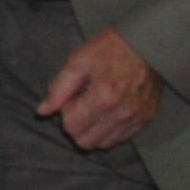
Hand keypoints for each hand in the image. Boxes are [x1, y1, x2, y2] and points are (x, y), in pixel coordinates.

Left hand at [39, 30, 160, 149]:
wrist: (147, 45)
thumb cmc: (109, 49)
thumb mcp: (78, 61)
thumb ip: (58, 89)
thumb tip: (42, 112)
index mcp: (103, 97)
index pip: (72, 127)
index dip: (65, 115)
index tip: (71, 99)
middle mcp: (121, 113)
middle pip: (87, 142)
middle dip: (77, 127)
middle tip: (80, 106)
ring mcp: (136, 118)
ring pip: (104, 144)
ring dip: (93, 131)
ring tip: (95, 109)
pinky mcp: (146, 119)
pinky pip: (121, 138)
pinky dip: (110, 130)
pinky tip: (109, 112)